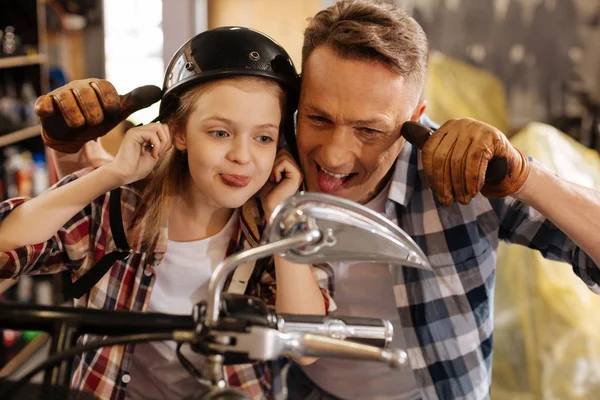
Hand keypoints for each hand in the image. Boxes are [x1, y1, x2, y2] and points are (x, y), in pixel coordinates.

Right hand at [34, 79, 161, 153]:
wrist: (73, 134)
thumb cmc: (96, 119)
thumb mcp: (117, 111)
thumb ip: (136, 101)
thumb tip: (159, 91)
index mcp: (97, 86)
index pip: (105, 87)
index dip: (109, 102)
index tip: (111, 113)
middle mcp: (78, 86)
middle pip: (86, 91)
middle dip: (93, 109)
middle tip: (95, 122)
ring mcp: (60, 94)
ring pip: (66, 98)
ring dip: (75, 115)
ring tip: (80, 125)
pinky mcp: (45, 105)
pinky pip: (44, 103)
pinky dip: (47, 108)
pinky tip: (50, 112)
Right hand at [108, 123, 171, 185]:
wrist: (124, 174)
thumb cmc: (137, 168)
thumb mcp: (155, 155)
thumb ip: (161, 146)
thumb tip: (171, 138)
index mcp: (144, 136)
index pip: (163, 129)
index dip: (167, 140)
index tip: (163, 153)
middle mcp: (140, 131)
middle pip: (162, 126)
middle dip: (167, 140)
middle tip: (161, 153)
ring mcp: (136, 131)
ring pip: (159, 127)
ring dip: (163, 142)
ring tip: (157, 154)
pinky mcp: (133, 134)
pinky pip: (152, 134)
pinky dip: (157, 145)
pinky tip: (153, 154)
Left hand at [261, 149, 303, 217]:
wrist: (269, 206)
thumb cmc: (267, 192)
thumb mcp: (268, 172)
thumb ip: (273, 160)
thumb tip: (271, 145)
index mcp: (292, 169)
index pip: (282, 150)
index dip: (273, 158)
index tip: (270, 173)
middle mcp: (297, 170)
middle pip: (283, 150)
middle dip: (273, 162)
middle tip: (272, 177)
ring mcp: (299, 172)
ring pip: (284, 154)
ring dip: (274, 167)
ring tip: (274, 179)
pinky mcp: (298, 176)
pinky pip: (285, 162)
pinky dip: (276, 170)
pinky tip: (276, 181)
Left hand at [420, 118, 529, 204]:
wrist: (505, 162)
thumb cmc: (473, 161)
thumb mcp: (450, 153)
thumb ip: (430, 146)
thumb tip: (404, 128)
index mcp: (446, 128)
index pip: (429, 151)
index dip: (432, 175)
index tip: (437, 193)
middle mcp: (459, 124)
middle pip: (443, 158)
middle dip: (444, 183)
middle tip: (448, 201)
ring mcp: (475, 128)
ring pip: (458, 162)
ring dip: (459, 186)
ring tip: (462, 200)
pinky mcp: (491, 137)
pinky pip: (475, 162)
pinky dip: (472, 180)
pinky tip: (473, 191)